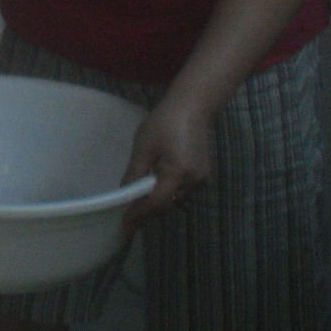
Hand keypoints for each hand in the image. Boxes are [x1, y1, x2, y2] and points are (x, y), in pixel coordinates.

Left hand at [121, 94, 213, 232]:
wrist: (193, 107)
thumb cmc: (164, 122)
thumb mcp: (143, 147)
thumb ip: (135, 173)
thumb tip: (125, 193)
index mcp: (179, 172)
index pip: (157, 202)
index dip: (139, 214)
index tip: (125, 223)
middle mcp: (195, 180)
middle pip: (168, 204)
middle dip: (148, 211)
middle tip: (128, 216)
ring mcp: (203, 178)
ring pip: (177, 200)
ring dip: (159, 203)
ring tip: (139, 205)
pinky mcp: (205, 174)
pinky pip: (185, 191)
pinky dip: (170, 193)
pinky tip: (156, 190)